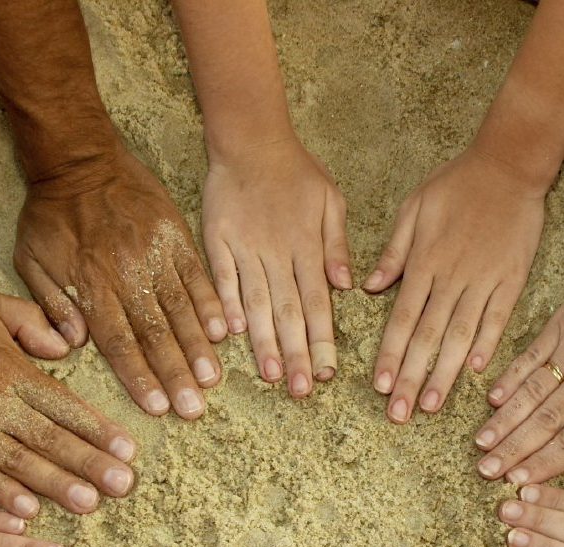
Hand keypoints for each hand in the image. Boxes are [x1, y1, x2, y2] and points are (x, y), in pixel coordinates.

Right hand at [0, 287, 136, 518]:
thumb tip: (66, 346)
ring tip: (88, 503)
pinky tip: (26, 511)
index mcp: (8, 367)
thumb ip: (30, 321)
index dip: (97, 429)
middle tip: (123, 485)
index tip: (127, 451)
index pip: (63, 403)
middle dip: (89, 462)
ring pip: (17, 459)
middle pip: (49, 436)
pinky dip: (0, 493)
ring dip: (54, 483)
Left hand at [16, 146, 225, 419]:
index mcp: (91, 285)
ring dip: (197, 348)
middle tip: (194, 409)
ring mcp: (154, 254)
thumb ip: (50, 305)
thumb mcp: (30, 259)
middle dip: (175, 374)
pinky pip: (197, 275)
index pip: (118, 341)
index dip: (139, 376)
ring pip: (179, 309)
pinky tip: (223, 332)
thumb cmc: (50, 214)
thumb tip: (72, 345)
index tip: (157, 407)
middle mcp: (127, 274)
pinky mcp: (175, 236)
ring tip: (212, 380)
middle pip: (154, 333)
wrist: (78, 156)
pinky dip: (211, 304)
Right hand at [202, 137, 349, 397]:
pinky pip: (222, 278)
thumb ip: (337, 244)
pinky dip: (226, 305)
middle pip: (289, 310)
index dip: (322, 338)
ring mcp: (245, 248)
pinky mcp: (217, 241)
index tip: (327, 372)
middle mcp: (277, 252)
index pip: (318, 301)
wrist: (250, 139)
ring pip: (256, 302)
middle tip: (300, 389)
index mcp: (307, 246)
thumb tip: (346, 286)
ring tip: (269, 374)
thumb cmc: (295, 171)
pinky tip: (230, 334)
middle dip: (296, 353)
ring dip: (263, 340)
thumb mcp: (330, 200)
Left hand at [366, 147, 544, 420]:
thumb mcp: (413, 208)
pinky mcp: (512, 279)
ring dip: (444, 373)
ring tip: (431, 405)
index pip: (402, 319)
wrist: (509, 165)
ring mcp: (484, 280)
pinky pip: (497, 317)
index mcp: (424, 263)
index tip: (379, 386)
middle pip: (427, 337)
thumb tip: (368, 287)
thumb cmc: (455, 183)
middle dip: (411, 378)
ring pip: (460, 335)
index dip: (390, 355)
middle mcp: (451, 278)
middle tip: (398, 414)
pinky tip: (474, 371)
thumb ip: (393, 252)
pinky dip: (486, 343)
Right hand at [474, 251, 563, 484]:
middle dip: (512, 450)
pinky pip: (529, 357)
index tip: (518, 481)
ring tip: (480, 443)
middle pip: (543, 422)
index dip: (543, 463)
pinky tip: (491, 399)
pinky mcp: (560, 326)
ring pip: (530, 393)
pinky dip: (509, 378)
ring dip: (503, 420)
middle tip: (485, 472)